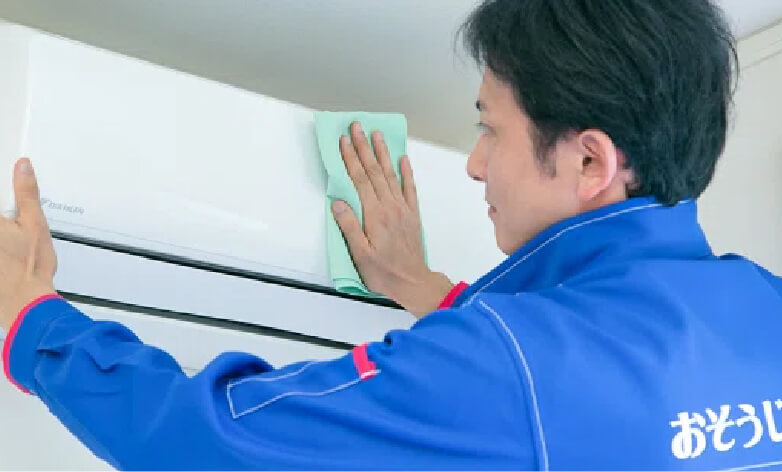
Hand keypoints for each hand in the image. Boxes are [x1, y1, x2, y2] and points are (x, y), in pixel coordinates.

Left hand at [0, 158, 57, 331]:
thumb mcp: (35, 223)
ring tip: (11, 247)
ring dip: (5, 239)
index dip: (5, 206)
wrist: (25, 302)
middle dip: (6, 223)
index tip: (12, 219)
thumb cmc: (29, 268)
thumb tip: (23, 167)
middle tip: (13, 229)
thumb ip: (27, 193)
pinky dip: (2, 250)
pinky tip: (6, 255)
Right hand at [332, 122, 452, 316]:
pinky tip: (403, 158)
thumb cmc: (385, 271)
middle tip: (357, 127)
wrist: (413, 281)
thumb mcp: (360, 254)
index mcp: (375, 214)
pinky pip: (409, 187)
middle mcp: (390, 206)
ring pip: (390, 174)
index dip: (350, 158)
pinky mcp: (412, 214)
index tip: (343, 140)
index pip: (360, 179)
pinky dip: (406, 171)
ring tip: (377, 135)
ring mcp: (403, 208)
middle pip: (374, 171)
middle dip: (364, 147)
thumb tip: (338, 202)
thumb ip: (349, 226)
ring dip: (383, 153)